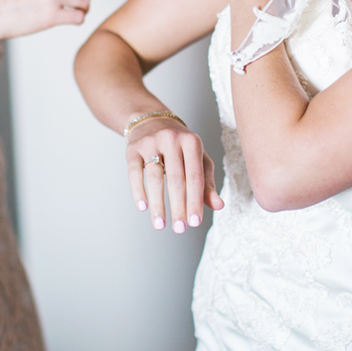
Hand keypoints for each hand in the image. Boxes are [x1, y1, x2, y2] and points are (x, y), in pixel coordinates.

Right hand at [127, 116, 221, 231]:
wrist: (152, 121)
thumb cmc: (180, 147)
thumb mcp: (198, 160)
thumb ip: (207, 183)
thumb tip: (219, 206)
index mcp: (192, 142)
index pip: (195, 177)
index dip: (195, 201)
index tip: (194, 223)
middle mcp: (172, 139)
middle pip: (176, 179)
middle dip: (178, 207)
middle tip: (179, 229)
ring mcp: (150, 142)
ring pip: (154, 177)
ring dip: (157, 204)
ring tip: (159, 224)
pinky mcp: (132, 148)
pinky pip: (134, 173)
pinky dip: (137, 191)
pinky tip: (142, 207)